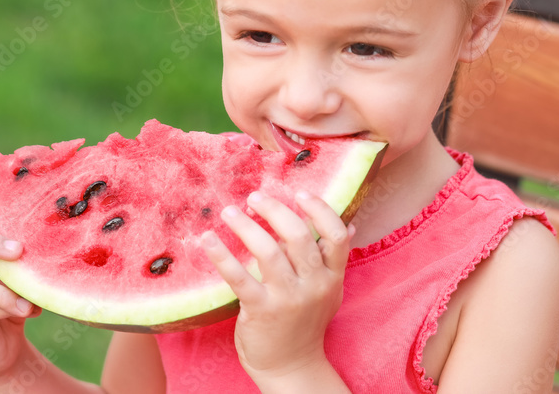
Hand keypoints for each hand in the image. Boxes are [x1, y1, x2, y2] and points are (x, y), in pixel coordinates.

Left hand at [200, 190, 352, 382]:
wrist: (291, 367)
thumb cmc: (306, 323)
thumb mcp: (329, 291)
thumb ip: (333, 259)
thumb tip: (351, 224)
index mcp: (332, 277)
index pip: (336, 236)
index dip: (320, 210)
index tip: (300, 192)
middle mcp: (313, 286)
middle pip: (298, 237)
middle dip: (275, 210)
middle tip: (255, 197)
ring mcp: (287, 299)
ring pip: (268, 251)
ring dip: (246, 226)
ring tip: (229, 211)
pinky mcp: (260, 310)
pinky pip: (239, 277)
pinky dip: (221, 255)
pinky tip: (207, 239)